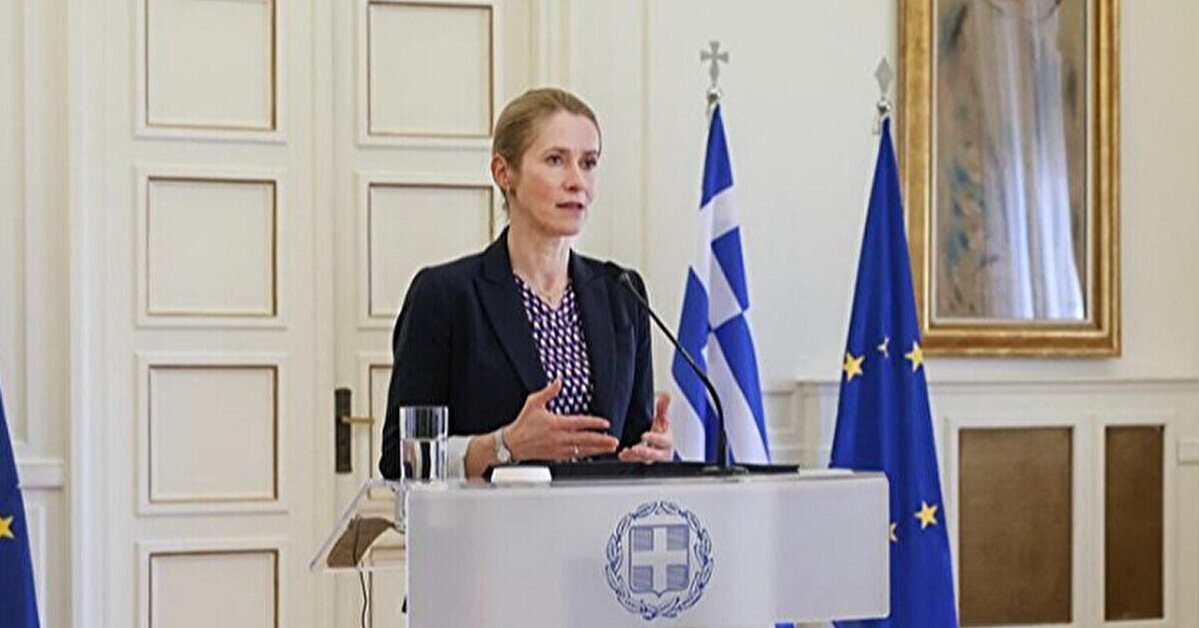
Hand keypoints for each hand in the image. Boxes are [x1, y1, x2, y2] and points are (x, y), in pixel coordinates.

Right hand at [504, 378, 619, 460]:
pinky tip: (594, 454)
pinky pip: (574, 457)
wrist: (513, 443)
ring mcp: (558, 449)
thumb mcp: (533, 403)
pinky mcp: (556, 456)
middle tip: (614, 441)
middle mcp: (559, 438)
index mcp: (555, 424)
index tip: (606, 423)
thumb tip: (558, 380)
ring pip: (583, 450)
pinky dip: (586, 455)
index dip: (594, 423)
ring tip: (610, 448)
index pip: (579, 423)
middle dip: (602, 441)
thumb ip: (548, 392)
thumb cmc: (523, 423)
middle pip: (585, 440)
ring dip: (598, 449)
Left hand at [618, 392, 673, 462]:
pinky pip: (637, 462)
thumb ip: (663, 407)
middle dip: (644, 452)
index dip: (654, 438)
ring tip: (625, 452)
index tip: (644, 435)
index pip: (663, 441)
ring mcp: (652, 459)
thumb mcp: (662, 419)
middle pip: (654, 454)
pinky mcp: (644, 462)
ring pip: (644, 460)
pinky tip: (622, 455)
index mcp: (667, 441)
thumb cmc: (662, 432)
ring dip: (634, 457)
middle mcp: (661, 452)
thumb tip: (667, 394)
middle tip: (634, 449)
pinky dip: (629, 459)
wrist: (660, 444)